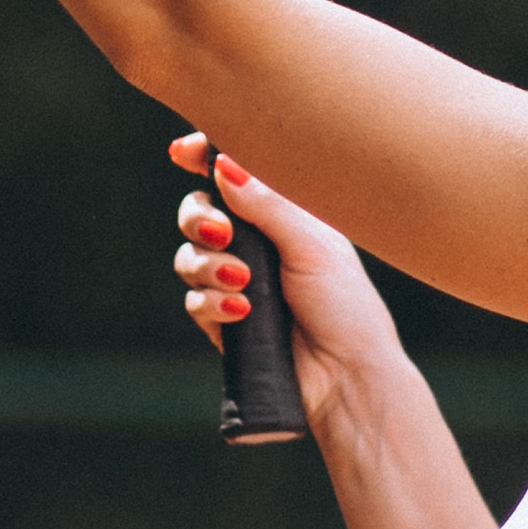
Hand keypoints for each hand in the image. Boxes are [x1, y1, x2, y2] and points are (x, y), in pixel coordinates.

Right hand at [170, 133, 407, 432]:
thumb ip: (268, 204)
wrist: (345, 376)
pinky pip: (194, 300)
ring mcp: (236, 280)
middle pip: (199, 211)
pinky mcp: (222, 320)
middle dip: (199, 217)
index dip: (204, 156)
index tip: (182, 152)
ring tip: (242, 281)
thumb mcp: (312, 245)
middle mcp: (256, 242)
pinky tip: (242, 312)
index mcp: (284, 213)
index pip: (236, 174)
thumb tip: (224, 164)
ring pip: (189, 256)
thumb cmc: (345, 304)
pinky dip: (212, 303)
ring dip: (207, 265)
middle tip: (221, 231)